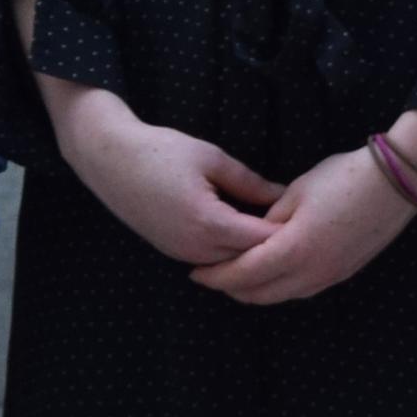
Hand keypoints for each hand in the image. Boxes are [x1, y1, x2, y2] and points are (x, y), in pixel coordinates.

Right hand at [54, 92, 284, 263]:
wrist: (109, 159)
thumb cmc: (161, 151)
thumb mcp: (212, 158)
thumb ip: (249, 182)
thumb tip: (282, 196)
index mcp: (209, 223)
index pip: (262, 240)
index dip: (287, 231)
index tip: (306, 218)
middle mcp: (195, 247)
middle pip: (248, 260)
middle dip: (272, 246)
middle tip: (297, 227)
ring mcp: (180, 253)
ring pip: (229, 264)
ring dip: (250, 251)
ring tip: (273, 230)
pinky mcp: (171, 251)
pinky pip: (210, 259)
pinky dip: (229, 250)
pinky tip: (242, 232)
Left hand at [190, 141, 416, 304]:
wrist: (395, 183)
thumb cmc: (342, 179)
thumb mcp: (295, 192)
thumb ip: (267, 220)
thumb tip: (249, 235)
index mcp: (294, 250)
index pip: (242, 274)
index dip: (216, 276)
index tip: (195, 272)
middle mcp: (312, 273)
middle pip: (259, 294)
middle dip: (230, 288)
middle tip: (210, 275)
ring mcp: (330, 277)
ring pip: (281, 296)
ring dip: (255, 290)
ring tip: (235, 275)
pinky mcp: (343, 274)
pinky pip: (301, 290)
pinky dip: (279, 287)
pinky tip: (270, 272)